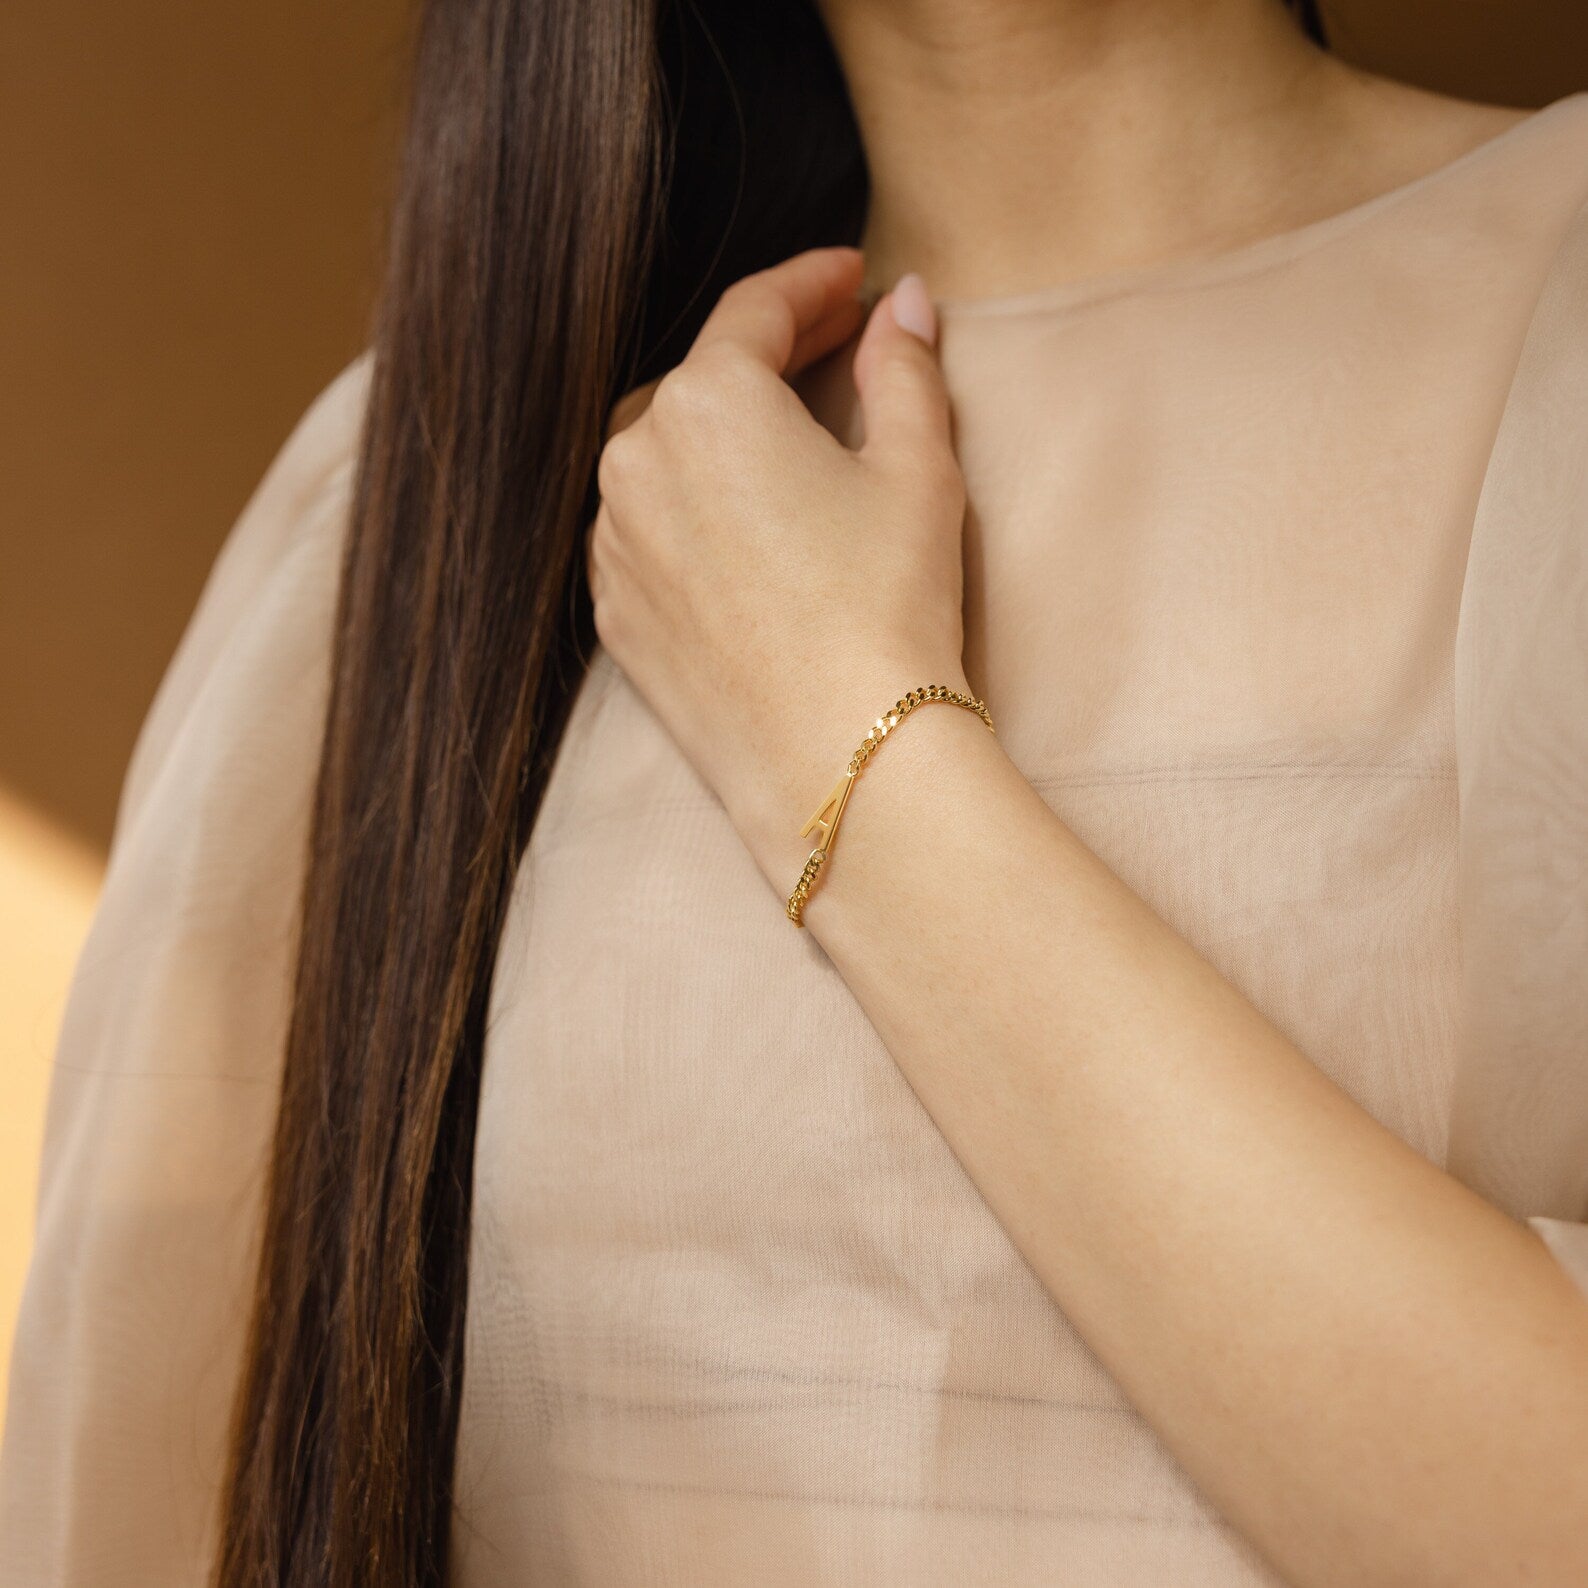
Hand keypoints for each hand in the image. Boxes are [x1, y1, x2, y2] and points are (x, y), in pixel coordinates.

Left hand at [586, 245, 972, 883]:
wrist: (840, 757)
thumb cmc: (886, 606)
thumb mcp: (916, 470)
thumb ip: (903, 370)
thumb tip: (906, 306)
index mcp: (708, 403)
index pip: (755, 313)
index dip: (811, 285)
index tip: (850, 278)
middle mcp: (636, 460)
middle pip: (704, 382)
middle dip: (769, 359)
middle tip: (836, 347)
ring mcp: (614, 542)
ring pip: (666, 457)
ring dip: (724, 439)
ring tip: (792, 445)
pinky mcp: (614, 613)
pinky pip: (648, 532)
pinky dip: (692, 512)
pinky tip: (747, 529)